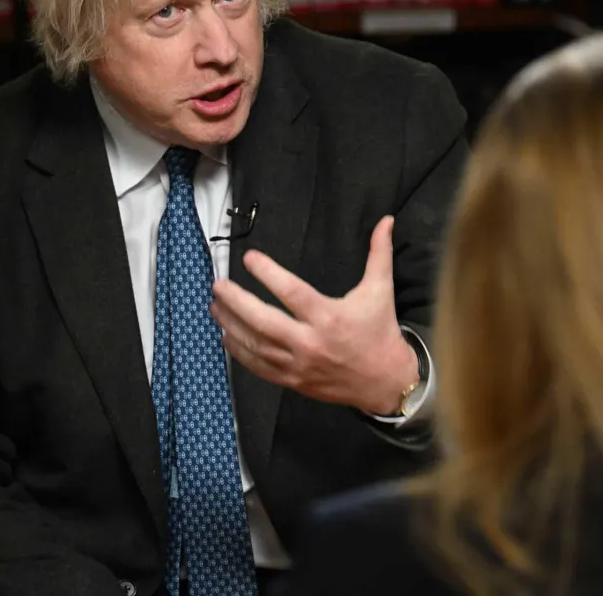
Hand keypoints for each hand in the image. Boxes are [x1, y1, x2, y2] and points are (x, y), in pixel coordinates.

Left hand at [210, 216, 419, 414]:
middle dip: (236, 302)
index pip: (291, 292)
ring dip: (231, 324)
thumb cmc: (380, 331)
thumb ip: (379, 253)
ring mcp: (299, 364)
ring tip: (216, 305)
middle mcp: (310, 342)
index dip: (268, 273)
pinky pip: (259, 367)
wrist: (385, 381)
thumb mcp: (381, 290)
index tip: (249, 258)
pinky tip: (227, 336)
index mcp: (329, 317)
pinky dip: (239, 352)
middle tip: (219, 285)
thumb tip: (386, 220)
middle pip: (264, 322)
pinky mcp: (293, 380)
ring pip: (255, 345)